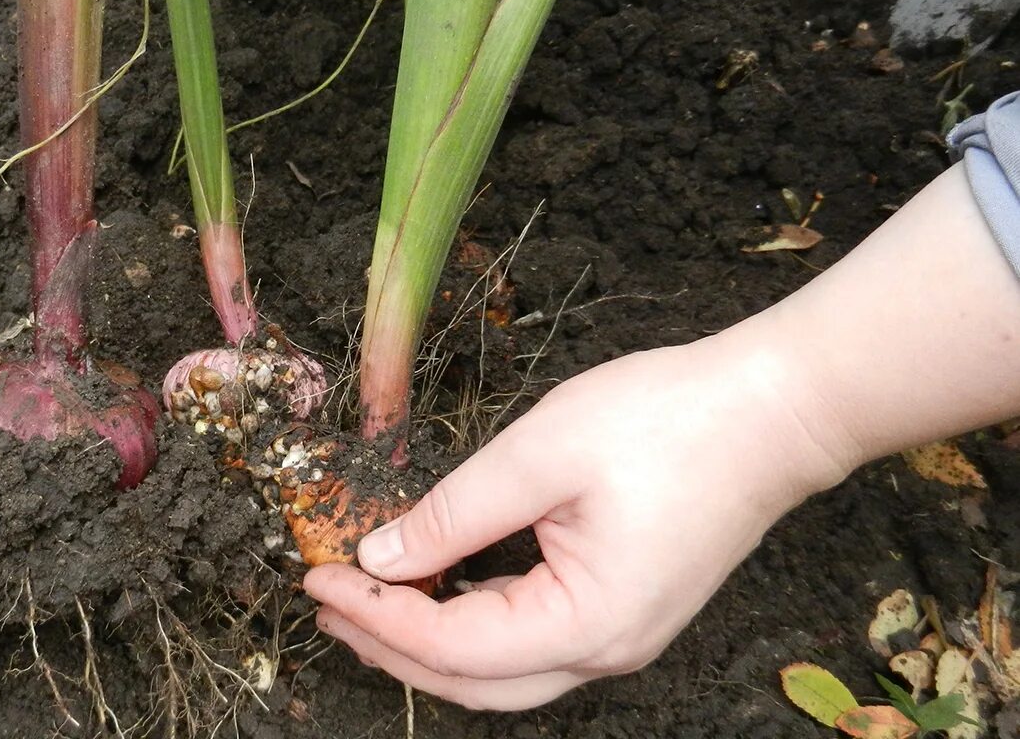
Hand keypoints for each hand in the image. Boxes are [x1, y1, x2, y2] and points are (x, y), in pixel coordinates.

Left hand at [304, 338, 853, 709]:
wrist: (775, 411)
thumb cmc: (670, 421)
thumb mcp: (541, 454)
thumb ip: (454, 512)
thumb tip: (379, 557)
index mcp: (586, 623)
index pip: (451, 645)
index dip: (375, 615)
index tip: (317, 577)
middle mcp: (606, 649)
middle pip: (473, 680)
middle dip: (390, 646)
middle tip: (326, 605)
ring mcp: (620, 635)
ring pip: (502, 670)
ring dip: (428, 642)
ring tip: (365, 603)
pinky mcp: (624, 610)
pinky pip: (531, 641)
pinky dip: (472, 624)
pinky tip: (438, 588)